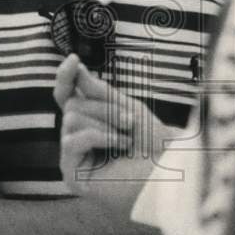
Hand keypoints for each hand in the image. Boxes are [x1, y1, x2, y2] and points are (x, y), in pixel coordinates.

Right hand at [54, 55, 174, 193]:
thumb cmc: (154, 144)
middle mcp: (77, 140)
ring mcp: (73, 159)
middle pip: (71, 105)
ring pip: (70, 119)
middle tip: (130, 122)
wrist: (170, 174)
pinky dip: (99, 137)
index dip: (65, 77)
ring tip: (127, 137)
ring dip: (105, 122)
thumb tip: (74, 67)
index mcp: (89, 123)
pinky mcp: (72, 176)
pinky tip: (119, 146)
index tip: (73, 59)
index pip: (66, 96)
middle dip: (103, 108)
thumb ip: (97, 90)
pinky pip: (72, 141)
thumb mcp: (125, 107)